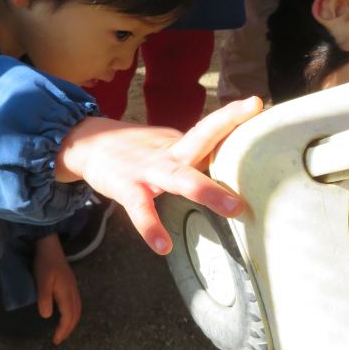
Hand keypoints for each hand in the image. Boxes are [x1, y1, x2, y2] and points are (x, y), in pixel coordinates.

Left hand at [33, 234, 81, 344]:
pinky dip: (72, 313)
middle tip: (59, 339)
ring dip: (72, 322)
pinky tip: (65, 313)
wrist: (50, 246)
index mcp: (66, 292)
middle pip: (76, 314)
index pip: (68, 316)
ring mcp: (73, 287)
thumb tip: (47, 316)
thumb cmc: (44, 263)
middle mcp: (73, 291)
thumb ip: (44, 297)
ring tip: (63, 330)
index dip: (63, 330)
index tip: (55, 340)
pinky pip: (76, 303)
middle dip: (69, 329)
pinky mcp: (70, 283)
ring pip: (77, 309)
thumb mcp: (41, 280)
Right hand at [55, 97, 263, 254]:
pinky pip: (141, 209)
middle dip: (231, 147)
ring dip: (207, 191)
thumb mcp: (168, 147)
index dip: (233, 116)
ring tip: (233, 209)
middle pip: (202, 143)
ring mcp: (147, 169)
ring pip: (180, 178)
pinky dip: (151, 227)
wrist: (87, 144)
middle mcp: (169, 152)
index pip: (210, 128)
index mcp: (180, 143)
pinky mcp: (126, 187)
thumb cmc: (137, 151)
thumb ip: (195, 155)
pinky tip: (162, 246)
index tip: (257, 104)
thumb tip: (232, 165)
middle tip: (261, 152)